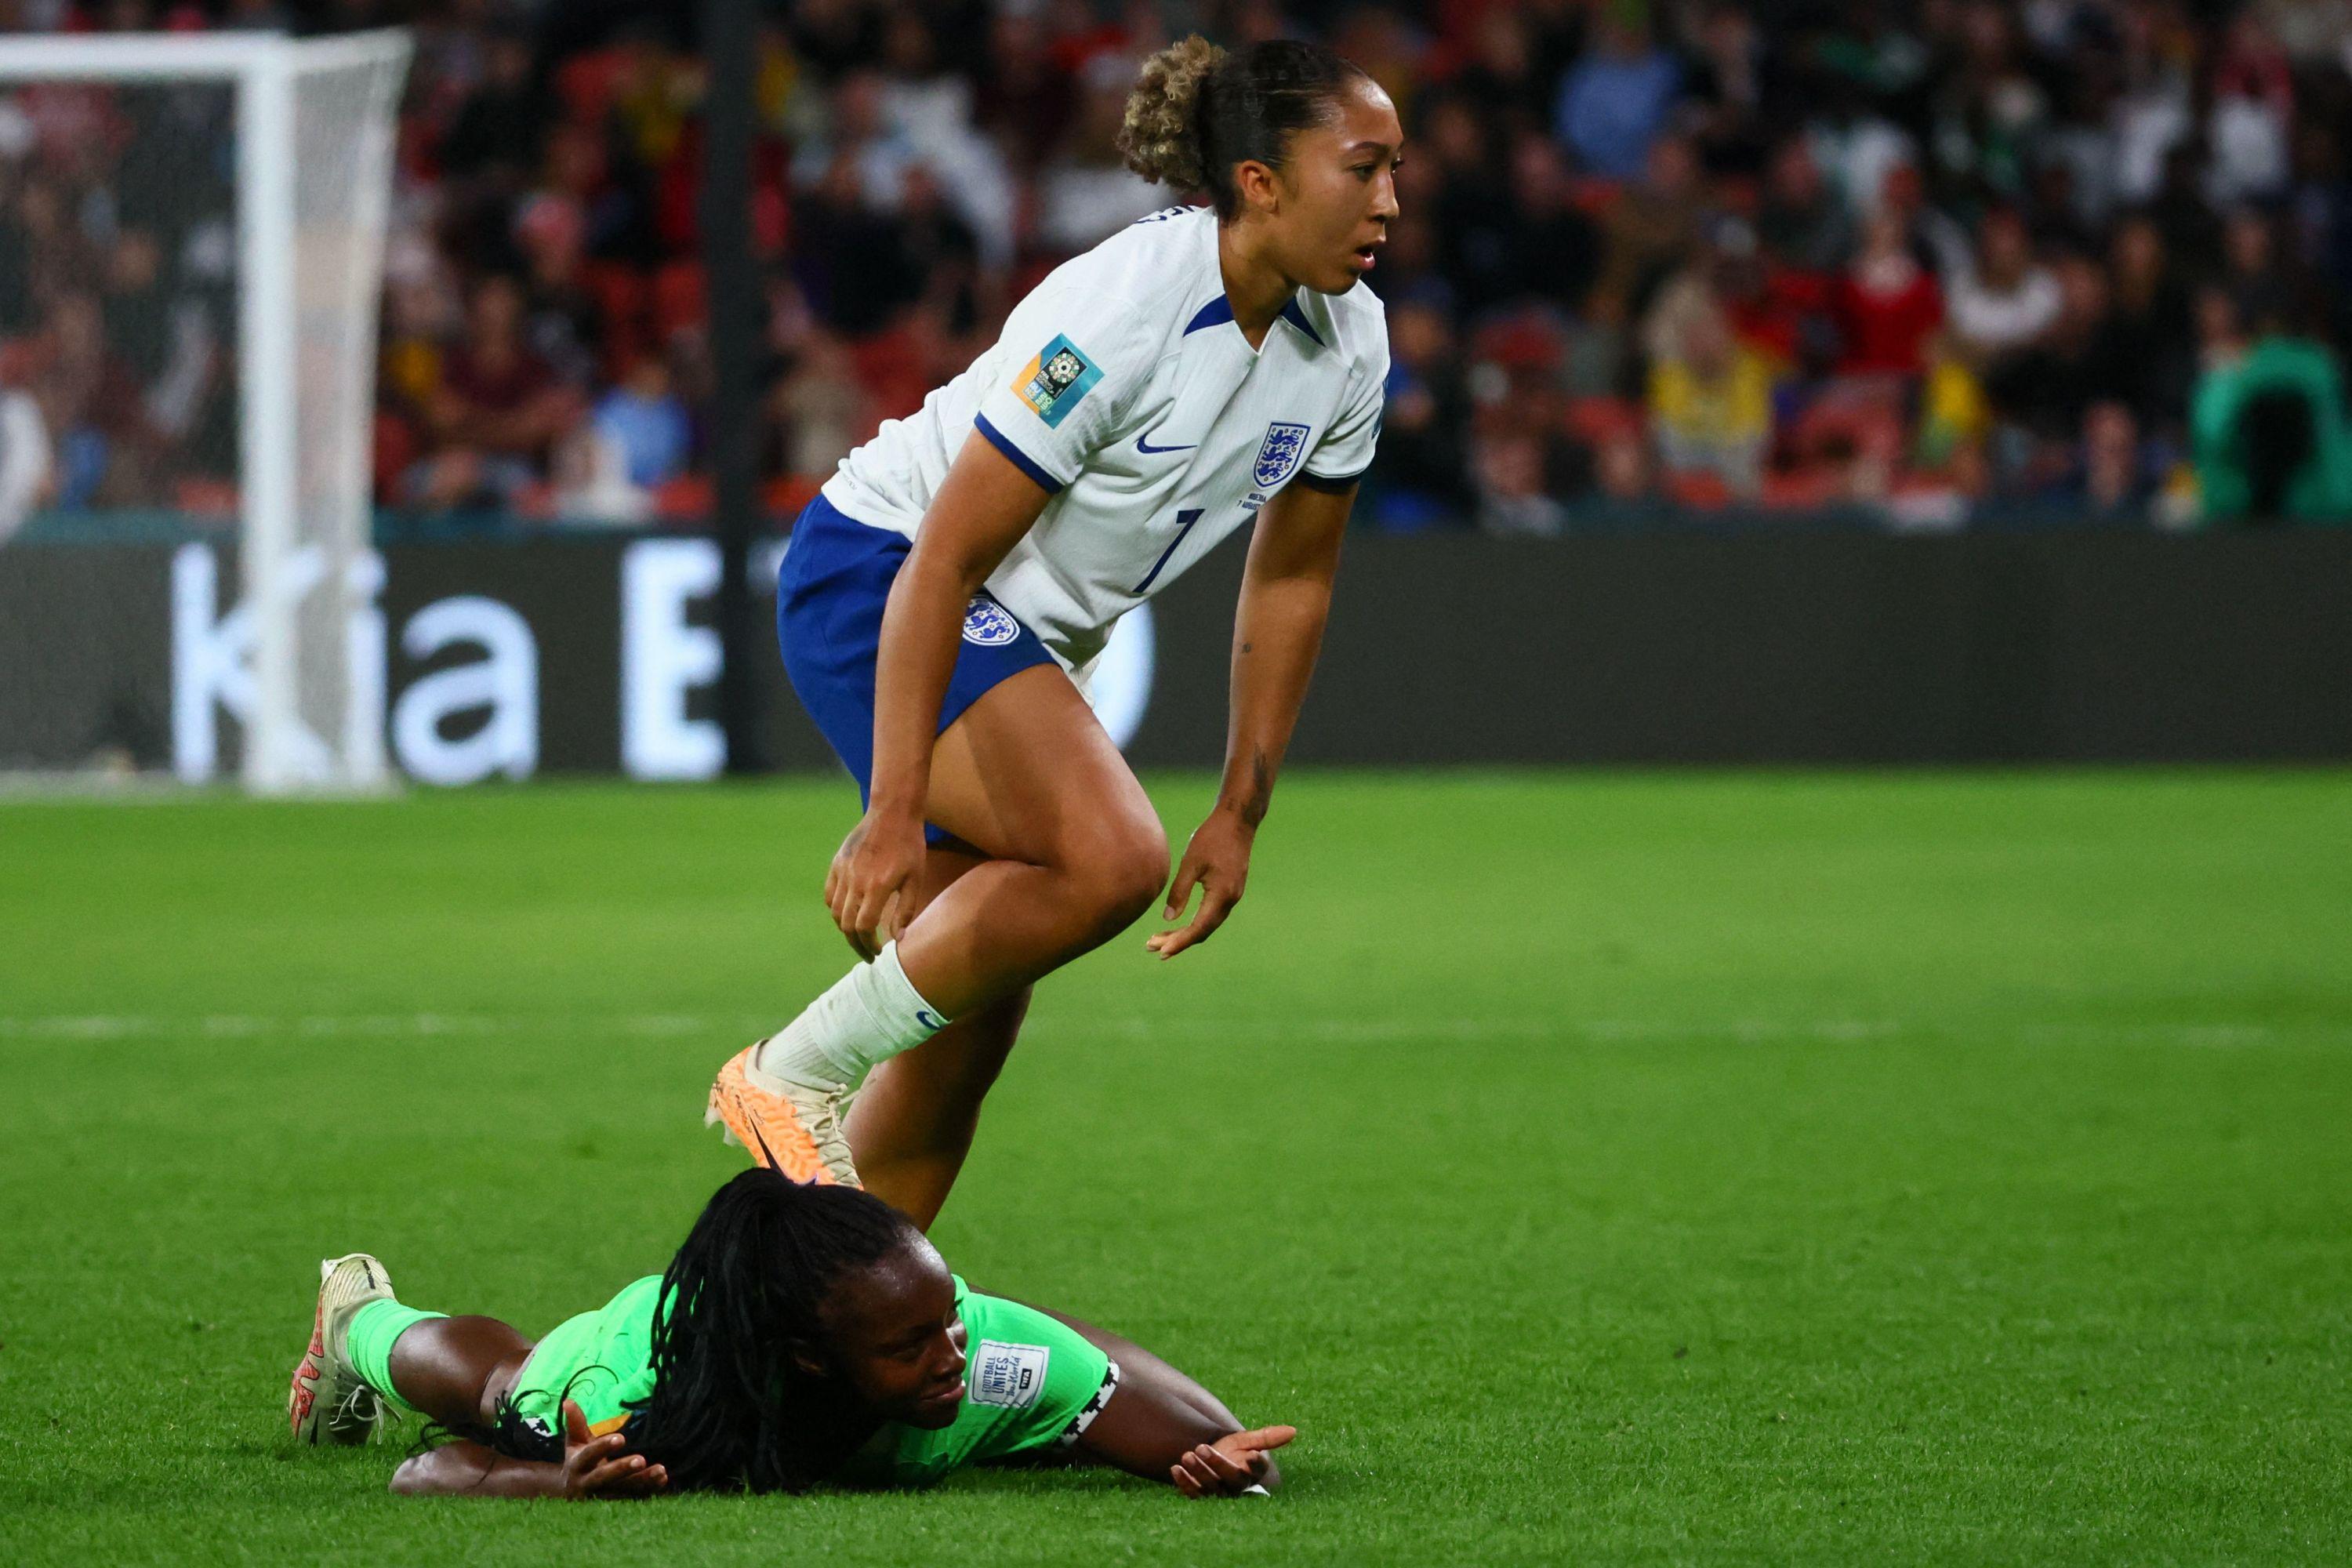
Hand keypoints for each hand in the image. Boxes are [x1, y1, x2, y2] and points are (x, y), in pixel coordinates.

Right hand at [556, 1400, 666, 1498]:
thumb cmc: (579, 1460)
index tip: (621, 1438)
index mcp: (577, 1465)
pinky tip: (663, 1480)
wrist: (573, 1493)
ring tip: (661, 1471)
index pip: (589, 1455)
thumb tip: (568, 1400)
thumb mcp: (575, 1442)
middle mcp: (587, 1484)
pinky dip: (648, 1491)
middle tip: (642, 1459)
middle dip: (622, 1469)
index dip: (603, 1447)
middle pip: (604, 1477)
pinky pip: (632, 1499)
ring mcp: (601, 1497)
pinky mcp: (615, 1505)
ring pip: (622, 1490)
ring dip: (642, 1482)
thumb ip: (575, 1423)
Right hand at [826, 806, 927, 947]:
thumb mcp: (915, 879)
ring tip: (858, 936)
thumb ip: (906, 910)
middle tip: (867, 953)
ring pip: (836, 912)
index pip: (864, 927)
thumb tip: (899, 939)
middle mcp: (856, 881)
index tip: (878, 952)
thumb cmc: (910, 846)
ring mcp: (843, 872)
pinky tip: (848, 914)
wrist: (892, 813)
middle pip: (847, 925)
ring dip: (845, 929)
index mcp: (878, 887)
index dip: (869, 945)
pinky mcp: (837, 864)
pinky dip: (836, 909)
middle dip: (856, 944)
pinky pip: (829, 894)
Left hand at [1145, 811, 1253, 959]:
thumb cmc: (1212, 837)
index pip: (1198, 928)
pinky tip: (1179, 922)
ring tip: (1160, 938)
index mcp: (1221, 895)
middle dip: (1177, 941)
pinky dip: (1194, 922)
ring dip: (1185, 933)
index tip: (1161, 952)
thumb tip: (1167, 918)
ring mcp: (1232, 896)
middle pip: (1203, 931)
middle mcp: (1230, 900)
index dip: (1179, 942)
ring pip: (1207, 924)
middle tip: (1151, 947)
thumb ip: (1180, 892)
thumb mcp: (1191, 863)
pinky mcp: (1230, 890)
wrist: (1238, 820)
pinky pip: (1212, 914)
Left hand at [1169, 1425, 1293, 1497]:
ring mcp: (1217, 1492)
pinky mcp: (1200, 1495)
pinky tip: (1175, 1468)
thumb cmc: (1233, 1449)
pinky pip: (1193, 1493)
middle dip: (1216, 1464)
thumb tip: (1294, 1430)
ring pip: (1210, 1487)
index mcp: (1251, 1473)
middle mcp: (1236, 1486)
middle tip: (1202, 1447)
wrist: (1210, 1458)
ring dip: (1198, 1472)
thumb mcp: (1247, 1440)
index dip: (1255, 1465)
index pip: (1257, 1471)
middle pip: (1230, 1480)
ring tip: (1187, 1454)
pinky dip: (1184, 1482)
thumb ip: (1267, 1437)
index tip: (1251, 1454)